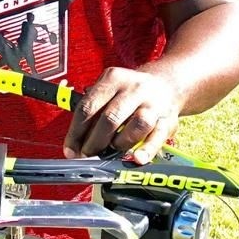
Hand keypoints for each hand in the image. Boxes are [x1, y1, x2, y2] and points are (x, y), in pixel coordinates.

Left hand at [62, 67, 182, 164]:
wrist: (166, 84)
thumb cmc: (128, 92)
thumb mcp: (108, 88)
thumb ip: (92, 110)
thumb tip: (75, 142)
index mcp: (113, 79)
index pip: (88, 107)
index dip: (76, 132)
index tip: (70, 150)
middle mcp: (133, 89)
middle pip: (110, 118)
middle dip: (94, 142)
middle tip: (87, 155)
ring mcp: (153, 104)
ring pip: (136, 125)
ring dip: (119, 144)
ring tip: (112, 151)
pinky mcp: (168, 120)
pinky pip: (158, 137)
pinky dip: (147, 150)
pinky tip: (137, 159)